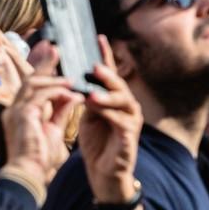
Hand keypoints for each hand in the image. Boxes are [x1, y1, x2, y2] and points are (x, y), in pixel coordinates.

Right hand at [0, 70, 81, 183]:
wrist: (29, 173)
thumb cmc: (39, 158)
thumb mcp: (54, 130)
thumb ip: (60, 112)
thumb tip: (72, 96)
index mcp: (18, 113)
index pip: (30, 87)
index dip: (42, 72)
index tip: (53, 59)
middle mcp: (13, 109)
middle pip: (29, 79)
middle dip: (43, 64)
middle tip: (55, 49)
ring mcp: (15, 111)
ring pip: (33, 84)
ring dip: (53, 78)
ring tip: (70, 78)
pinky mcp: (23, 114)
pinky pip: (41, 95)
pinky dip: (56, 91)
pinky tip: (69, 91)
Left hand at [77, 39, 141, 203]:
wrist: (102, 172)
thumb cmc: (96, 143)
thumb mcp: (88, 115)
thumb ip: (86, 96)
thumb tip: (77, 78)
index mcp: (114, 99)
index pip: (110, 73)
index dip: (105, 55)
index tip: (98, 37)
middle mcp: (127, 106)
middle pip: (118, 84)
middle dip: (107, 74)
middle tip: (94, 66)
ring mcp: (131, 121)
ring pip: (122, 101)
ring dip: (107, 95)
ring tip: (92, 92)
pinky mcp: (129, 136)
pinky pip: (121, 122)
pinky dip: (108, 114)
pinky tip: (97, 110)